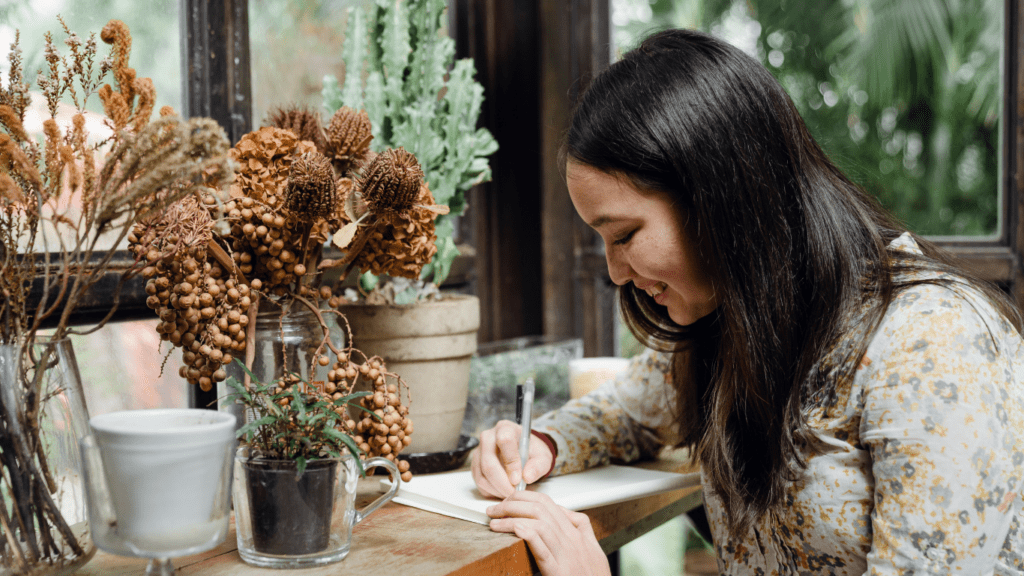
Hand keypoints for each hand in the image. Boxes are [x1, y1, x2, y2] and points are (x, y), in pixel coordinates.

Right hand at [471, 420, 553, 497]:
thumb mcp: (542, 457)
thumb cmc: (532, 452)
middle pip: (489, 463)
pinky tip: (503, 490)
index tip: (518, 479)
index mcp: (506, 428)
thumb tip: (527, 477)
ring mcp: (479, 451)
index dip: (511, 462)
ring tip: (510, 492)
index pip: (504, 441)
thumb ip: (538, 466)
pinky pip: (479, 482)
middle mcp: (488, 437)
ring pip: (482, 475)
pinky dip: (491, 491)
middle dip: (502, 483)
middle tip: (514, 492)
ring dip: (497, 489)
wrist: (523, 452)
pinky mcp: (475, 465)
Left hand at [487, 490, 610, 575]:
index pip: (548, 503)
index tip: (509, 501)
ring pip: (540, 525)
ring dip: (512, 519)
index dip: (525, 497)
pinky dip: (529, 536)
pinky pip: (544, 552)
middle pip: (540, 510)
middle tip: (495, 510)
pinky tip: (515, 530)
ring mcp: (566, 556)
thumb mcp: (593, 549)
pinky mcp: (560, 573)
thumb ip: (582, 528)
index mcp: (576, 534)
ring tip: (495, 522)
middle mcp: (572, 540)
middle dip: (513, 504)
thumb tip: (568, 513)